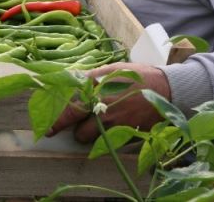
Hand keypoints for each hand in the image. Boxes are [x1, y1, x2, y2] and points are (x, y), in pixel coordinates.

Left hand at [47, 62, 170, 142]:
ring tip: (95, 124)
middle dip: (67, 127)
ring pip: (87, 136)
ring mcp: (114, 121)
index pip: (68, 103)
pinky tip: (110, 129)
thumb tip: (68, 80)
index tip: (47, 126)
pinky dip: (104, 138)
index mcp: (97, 85)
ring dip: (87, 133)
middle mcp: (102, 104)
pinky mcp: (125, 133)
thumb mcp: (112, 70)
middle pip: (75, 124)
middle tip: (59, 129)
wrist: (166, 89)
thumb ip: (89, 77)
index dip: (55, 117)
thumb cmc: (137, 76)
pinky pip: (105, 142)